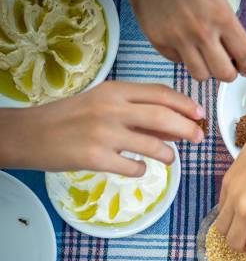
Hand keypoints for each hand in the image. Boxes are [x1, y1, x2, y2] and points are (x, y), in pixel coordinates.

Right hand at [0, 81, 204, 175]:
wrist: (30, 134)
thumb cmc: (71, 117)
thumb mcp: (103, 104)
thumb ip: (138, 112)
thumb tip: (177, 125)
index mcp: (114, 90)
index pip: (160, 93)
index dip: (185, 104)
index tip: (200, 114)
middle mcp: (111, 108)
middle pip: (164, 116)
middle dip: (188, 128)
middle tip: (199, 138)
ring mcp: (104, 134)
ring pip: (154, 145)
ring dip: (169, 154)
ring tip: (169, 158)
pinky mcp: (96, 158)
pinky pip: (134, 168)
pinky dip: (143, 170)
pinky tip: (138, 168)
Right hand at [125, 0, 245, 80]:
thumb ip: (227, 24)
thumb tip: (235, 51)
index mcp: (221, 16)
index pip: (244, 54)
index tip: (245, 68)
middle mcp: (201, 31)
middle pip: (224, 74)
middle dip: (228, 73)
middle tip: (226, 67)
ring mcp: (178, 38)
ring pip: (200, 76)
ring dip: (205, 70)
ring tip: (204, 59)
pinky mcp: (158, 41)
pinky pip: (177, 62)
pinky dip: (182, 58)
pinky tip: (183, 44)